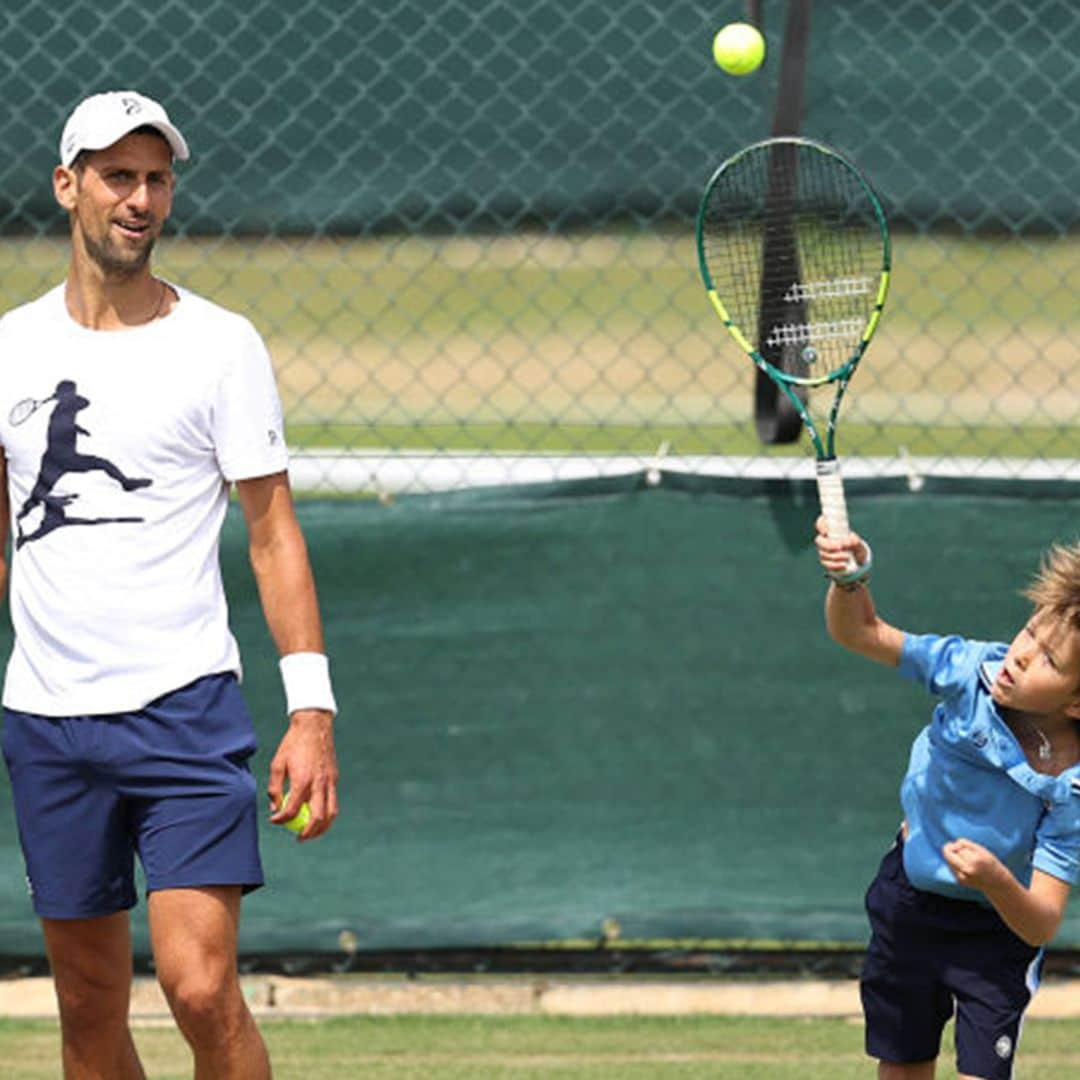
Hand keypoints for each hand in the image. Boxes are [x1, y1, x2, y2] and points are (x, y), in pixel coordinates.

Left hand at [267, 708, 338, 840]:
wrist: (314, 725)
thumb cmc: (293, 743)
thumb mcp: (277, 764)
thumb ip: (275, 789)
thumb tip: (275, 808)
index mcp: (302, 780)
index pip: (292, 810)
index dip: (282, 820)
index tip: (275, 821)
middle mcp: (319, 783)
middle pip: (317, 818)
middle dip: (308, 832)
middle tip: (298, 838)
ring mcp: (329, 781)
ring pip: (331, 813)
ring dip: (322, 828)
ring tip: (312, 833)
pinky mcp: (334, 778)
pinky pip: (334, 802)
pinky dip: (328, 814)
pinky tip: (318, 816)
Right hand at [814, 515, 867, 577]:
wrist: (858, 562)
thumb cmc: (856, 548)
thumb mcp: (859, 544)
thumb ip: (855, 541)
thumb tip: (849, 540)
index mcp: (832, 530)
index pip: (821, 523)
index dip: (821, 526)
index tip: (826, 532)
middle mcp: (825, 539)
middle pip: (819, 540)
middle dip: (829, 545)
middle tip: (840, 547)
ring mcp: (823, 550)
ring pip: (823, 553)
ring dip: (835, 556)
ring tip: (847, 557)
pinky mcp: (825, 561)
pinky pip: (826, 563)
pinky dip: (835, 564)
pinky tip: (843, 565)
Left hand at [942, 837, 1006, 890]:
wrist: (997, 883)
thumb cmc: (989, 862)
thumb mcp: (981, 849)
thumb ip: (965, 844)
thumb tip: (948, 846)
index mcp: (975, 860)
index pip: (957, 846)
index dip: (959, 845)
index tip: (964, 848)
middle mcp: (968, 870)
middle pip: (948, 853)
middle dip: (951, 850)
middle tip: (963, 853)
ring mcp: (963, 877)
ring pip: (948, 859)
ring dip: (954, 857)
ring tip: (967, 862)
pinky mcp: (960, 881)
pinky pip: (950, 867)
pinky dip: (955, 864)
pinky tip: (966, 868)